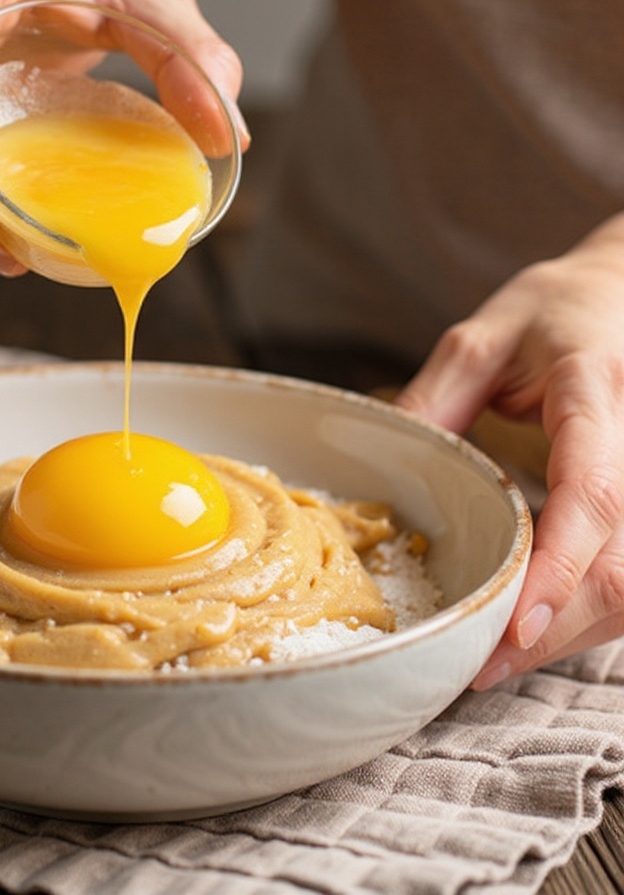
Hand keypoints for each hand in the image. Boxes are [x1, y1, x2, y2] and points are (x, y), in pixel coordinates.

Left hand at [394, 215, 623, 686]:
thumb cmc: (553, 310)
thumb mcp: (480, 339)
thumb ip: (435, 400)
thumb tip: (382, 464)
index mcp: (595, 392)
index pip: (594, 491)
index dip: (561, 567)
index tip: (514, 625)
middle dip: (560, 627)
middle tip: (482, 667)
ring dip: (577, 634)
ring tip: (499, 662)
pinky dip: (593, 613)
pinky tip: (542, 627)